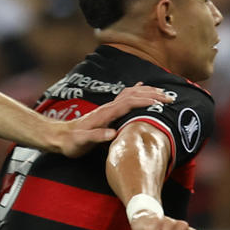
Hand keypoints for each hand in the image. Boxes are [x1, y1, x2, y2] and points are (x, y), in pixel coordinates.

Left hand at [48, 84, 176, 156]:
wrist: (60, 137)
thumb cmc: (72, 142)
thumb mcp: (82, 142)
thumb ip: (96, 137)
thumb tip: (113, 134)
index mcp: (106, 113)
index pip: (129, 102)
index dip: (146, 100)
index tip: (161, 102)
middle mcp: (108, 107)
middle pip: (134, 94)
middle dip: (152, 94)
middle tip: (170, 98)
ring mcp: (108, 108)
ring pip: (131, 93)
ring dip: (147, 91)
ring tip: (163, 93)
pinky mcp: (107, 111)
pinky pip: (125, 97)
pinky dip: (136, 91)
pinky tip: (141, 87)